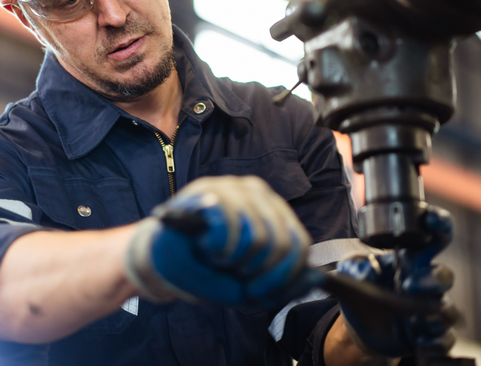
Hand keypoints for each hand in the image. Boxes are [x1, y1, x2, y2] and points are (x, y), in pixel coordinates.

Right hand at [124, 175, 317, 306]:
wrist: (163, 261)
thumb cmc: (207, 270)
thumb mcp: (249, 286)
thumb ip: (283, 284)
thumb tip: (317, 277)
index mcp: (274, 211)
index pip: (299, 245)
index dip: (284, 277)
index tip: (259, 292)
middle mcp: (259, 193)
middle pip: (282, 243)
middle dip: (258, 273)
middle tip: (234, 274)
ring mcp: (234, 188)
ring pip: (258, 237)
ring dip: (234, 261)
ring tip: (218, 258)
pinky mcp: (209, 191)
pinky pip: (229, 229)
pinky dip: (218, 249)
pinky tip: (208, 249)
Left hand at [335, 206, 457, 357]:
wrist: (358, 324)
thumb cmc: (362, 287)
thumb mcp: (350, 271)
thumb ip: (354, 266)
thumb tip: (366, 270)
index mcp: (411, 258)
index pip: (436, 236)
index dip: (440, 223)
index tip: (430, 218)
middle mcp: (425, 282)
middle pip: (446, 276)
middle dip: (434, 279)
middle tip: (407, 285)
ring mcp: (430, 310)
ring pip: (449, 310)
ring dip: (435, 315)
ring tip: (414, 319)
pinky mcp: (429, 335)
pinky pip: (446, 339)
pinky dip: (436, 341)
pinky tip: (420, 340)